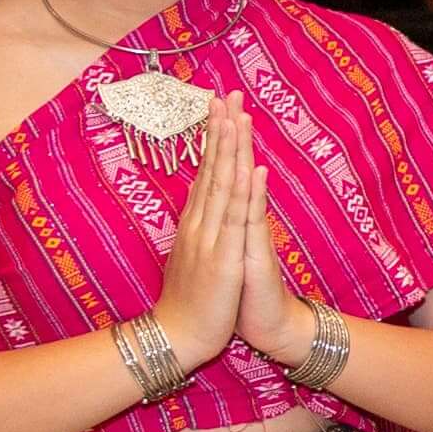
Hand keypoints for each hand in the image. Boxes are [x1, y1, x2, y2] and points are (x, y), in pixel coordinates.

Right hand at [151, 107, 263, 374]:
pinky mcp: (225, 259)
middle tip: (226, 94)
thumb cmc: (188, 302)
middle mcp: (200, 224)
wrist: (178, 338)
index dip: (212, 140)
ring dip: (232, 150)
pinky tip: (254, 169)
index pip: (205, 173)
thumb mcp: (191, 259)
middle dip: (220, 130)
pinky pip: (237, 221)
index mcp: (194, 224)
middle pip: (213, 169)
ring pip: (224, 186)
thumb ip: (195, 233)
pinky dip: (246, 193)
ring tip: (238, 116)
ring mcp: (211, 239)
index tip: (217, 109)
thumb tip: (196, 211)